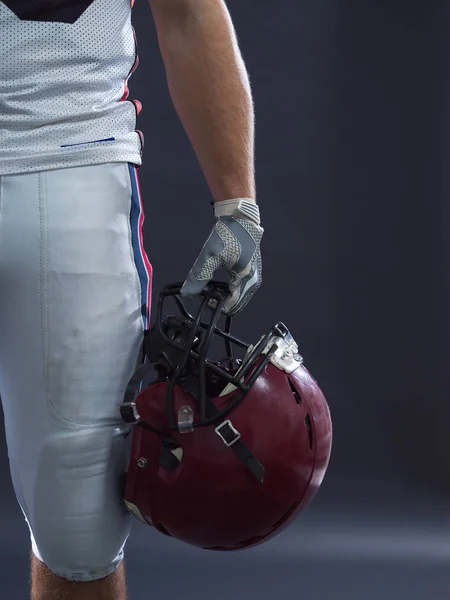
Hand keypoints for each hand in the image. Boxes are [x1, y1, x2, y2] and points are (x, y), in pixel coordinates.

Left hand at [181, 198, 262, 315]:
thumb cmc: (230, 234)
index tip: (205, 297)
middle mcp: (254, 281)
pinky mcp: (251, 270)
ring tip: (211, 284)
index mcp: (247, 281)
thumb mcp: (210, 257)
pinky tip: (219, 279)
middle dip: (220, 300)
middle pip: (236, 303)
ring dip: (224, 294)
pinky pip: (240, 287)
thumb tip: (188, 294)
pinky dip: (229, 287)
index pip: (232, 306)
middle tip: (206, 291)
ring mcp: (254, 276)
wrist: (240, 217)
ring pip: (238, 296)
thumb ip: (199, 278)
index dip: (216, 305)